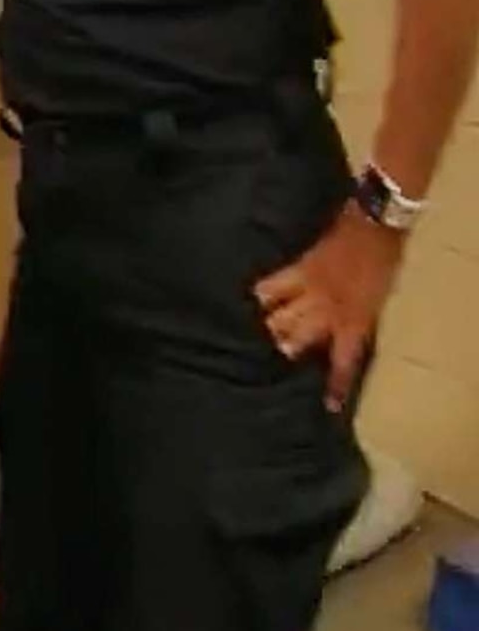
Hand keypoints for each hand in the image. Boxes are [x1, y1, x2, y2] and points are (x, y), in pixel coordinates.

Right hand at [254, 205, 404, 409]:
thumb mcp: (378, 299)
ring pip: (277, 318)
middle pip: (294, 341)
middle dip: (282, 352)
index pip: (342, 362)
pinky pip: (270, 287)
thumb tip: (342, 332)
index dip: (334, 385)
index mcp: (354, 321)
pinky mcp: (296, 270)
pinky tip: (246, 300)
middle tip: (266, 362)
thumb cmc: (385, 262)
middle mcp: (327, 312)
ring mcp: (309, 292)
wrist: (376, 224)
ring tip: (244, 337)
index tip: (325, 406)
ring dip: (264, 328)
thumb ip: (357, 318)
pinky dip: (259, 295)